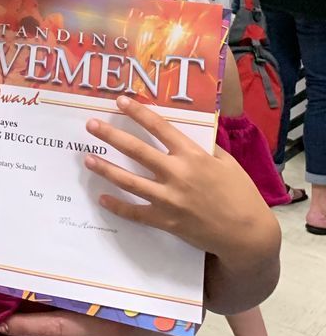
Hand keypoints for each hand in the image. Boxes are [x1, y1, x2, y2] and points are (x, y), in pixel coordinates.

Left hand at [83, 95, 275, 267]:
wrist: (247, 234)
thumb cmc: (241, 194)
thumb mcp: (227, 163)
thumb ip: (205, 147)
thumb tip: (186, 135)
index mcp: (193, 156)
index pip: (159, 128)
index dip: (138, 112)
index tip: (120, 101)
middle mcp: (178, 174)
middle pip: (137, 151)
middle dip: (111, 136)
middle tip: (91, 126)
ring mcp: (170, 199)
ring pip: (130, 181)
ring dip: (106, 169)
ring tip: (87, 159)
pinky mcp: (167, 221)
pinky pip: (136, 213)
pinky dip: (118, 206)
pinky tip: (102, 197)